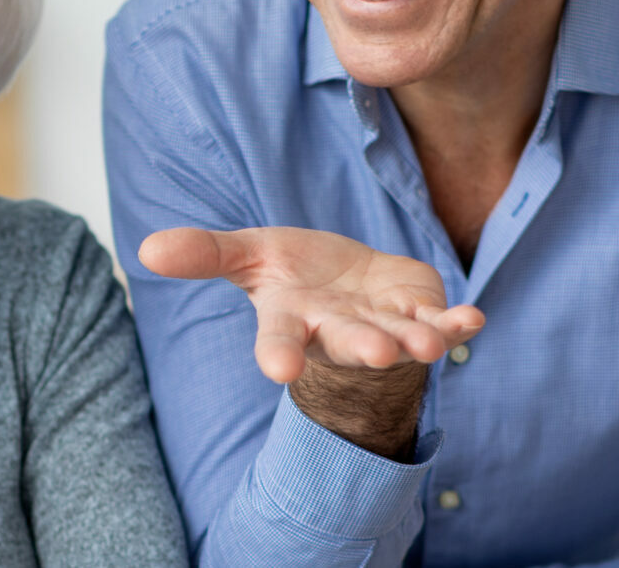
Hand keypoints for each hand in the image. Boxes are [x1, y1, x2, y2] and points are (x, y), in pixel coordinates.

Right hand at [138, 226, 482, 383]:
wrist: (351, 289)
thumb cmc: (297, 277)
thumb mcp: (249, 256)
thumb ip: (204, 254)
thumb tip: (145, 247)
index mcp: (294, 319)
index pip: (281, 340)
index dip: (279, 354)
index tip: (277, 370)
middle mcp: (340, 331)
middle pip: (349, 342)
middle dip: (362, 347)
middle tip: (377, 354)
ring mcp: (384, 327)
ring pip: (400, 339)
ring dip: (415, 342)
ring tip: (426, 343)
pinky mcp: (421, 315)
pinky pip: (443, 326)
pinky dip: (457, 325)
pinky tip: (474, 319)